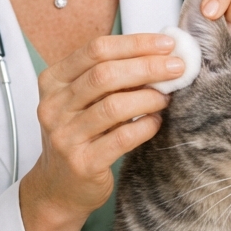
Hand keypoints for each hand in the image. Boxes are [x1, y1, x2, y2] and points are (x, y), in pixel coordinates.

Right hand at [20, 33, 182, 230]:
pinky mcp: (82, 163)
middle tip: (177, 67)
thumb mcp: (81, 100)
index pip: (95, 50)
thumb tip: (158, 54)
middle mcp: (54, 106)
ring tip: (167, 97)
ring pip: (114, 106)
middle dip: (147, 67)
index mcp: (53, 81)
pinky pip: (122, 138)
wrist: (58, 187)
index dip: (135, 44)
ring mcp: (65, 136)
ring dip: (148, 97)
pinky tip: (155, 121)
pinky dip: (145, 126)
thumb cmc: (78, 135)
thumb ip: (108, 77)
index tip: (166, 44)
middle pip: (105, 75)